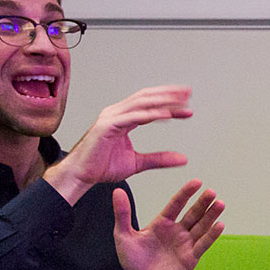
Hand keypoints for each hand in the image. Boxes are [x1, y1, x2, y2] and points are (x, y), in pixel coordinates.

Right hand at [44, 87, 194, 203]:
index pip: (149, 104)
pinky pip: (133, 117)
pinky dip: (151, 115)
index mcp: (123, 117)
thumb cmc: (101, 167)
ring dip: (163, 101)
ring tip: (181, 102)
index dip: (168, 103)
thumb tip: (183, 159)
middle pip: (146, 97)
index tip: (187, 105)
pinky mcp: (107, 126)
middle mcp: (116, 113)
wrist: (80, 175)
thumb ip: (159, 159)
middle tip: (189, 94)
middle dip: (168, 94)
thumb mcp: (138, 163)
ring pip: (141, 103)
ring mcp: (110, 117)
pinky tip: (167, 115)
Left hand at [114, 179, 224, 269]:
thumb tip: (118, 190)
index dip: (186, 193)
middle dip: (203, 203)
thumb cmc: (133, 260)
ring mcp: (185, 244)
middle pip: (193, 214)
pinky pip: (203, 244)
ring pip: (201, 227)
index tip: (196, 182)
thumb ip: (122, 214)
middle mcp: (177, 231)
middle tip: (211, 191)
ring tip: (220, 203)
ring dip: (211, 216)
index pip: (176, 204)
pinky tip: (220, 225)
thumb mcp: (123, 235)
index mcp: (162, 223)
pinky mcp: (191, 257)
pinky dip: (212, 235)